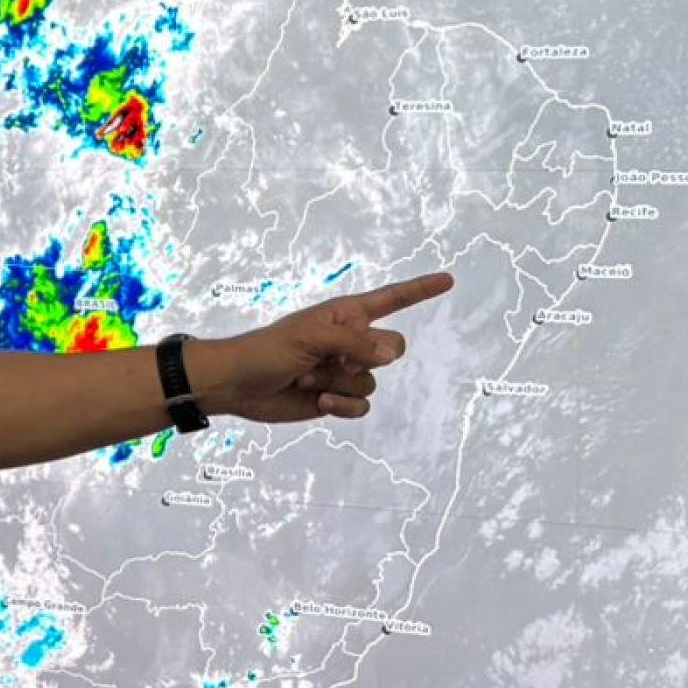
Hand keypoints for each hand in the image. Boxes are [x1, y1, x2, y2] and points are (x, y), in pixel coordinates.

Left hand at [191, 272, 455, 422]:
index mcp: (346, 315)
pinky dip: (342, 406)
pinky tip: (318, 401)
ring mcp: (345, 371)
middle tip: (335, 358)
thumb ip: (354, 342)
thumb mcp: (310, 336)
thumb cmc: (267, 350)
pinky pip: (361, 406)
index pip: (391, 299)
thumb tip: (391, 356)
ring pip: (373, 381)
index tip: (448, 280)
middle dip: (370, 355)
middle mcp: (351, 341)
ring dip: (340, 383)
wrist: (239, 385)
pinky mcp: (337, 399)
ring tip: (307, 377)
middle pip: (394, 347)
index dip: (420, 290)